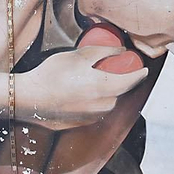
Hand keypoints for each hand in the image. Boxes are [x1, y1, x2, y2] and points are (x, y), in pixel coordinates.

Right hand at [13, 47, 148, 127]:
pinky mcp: (83, 123)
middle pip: (119, 91)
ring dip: (105, 91)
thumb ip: (103, 52)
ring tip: (90, 79)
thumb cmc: (53, 74)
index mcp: (106, 87)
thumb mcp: (79, 55)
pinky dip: (93, 100)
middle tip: (111, 69)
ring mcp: (93, 116)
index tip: (143, 68)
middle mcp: (104, 105)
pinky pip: (95, 109)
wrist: (30, 98)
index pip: (132, 80)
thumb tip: (121, 50)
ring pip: (107, 101)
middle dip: (119, 80)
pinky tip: (78, 92)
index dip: (139, 73)